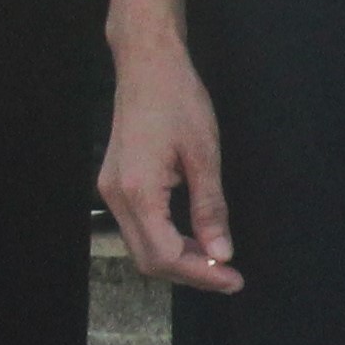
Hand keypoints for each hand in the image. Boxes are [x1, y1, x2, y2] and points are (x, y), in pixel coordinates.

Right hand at [101, 36, 239, 290]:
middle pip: (148, 259)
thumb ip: (211, 209)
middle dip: (190, 273)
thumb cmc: (178, 100)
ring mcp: (111, 191)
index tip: (233, 279)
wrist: (148, 65)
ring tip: (216, 260)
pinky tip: (194, 239)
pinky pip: (140, 227)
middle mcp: (116, 196)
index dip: (200, 274)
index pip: (165, 254)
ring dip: (178, 259)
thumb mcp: (205, 155)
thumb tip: (220, 253)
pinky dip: (167, 240)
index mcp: (137, 191)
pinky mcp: (116, 184)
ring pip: (142, 246)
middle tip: (229, 276)